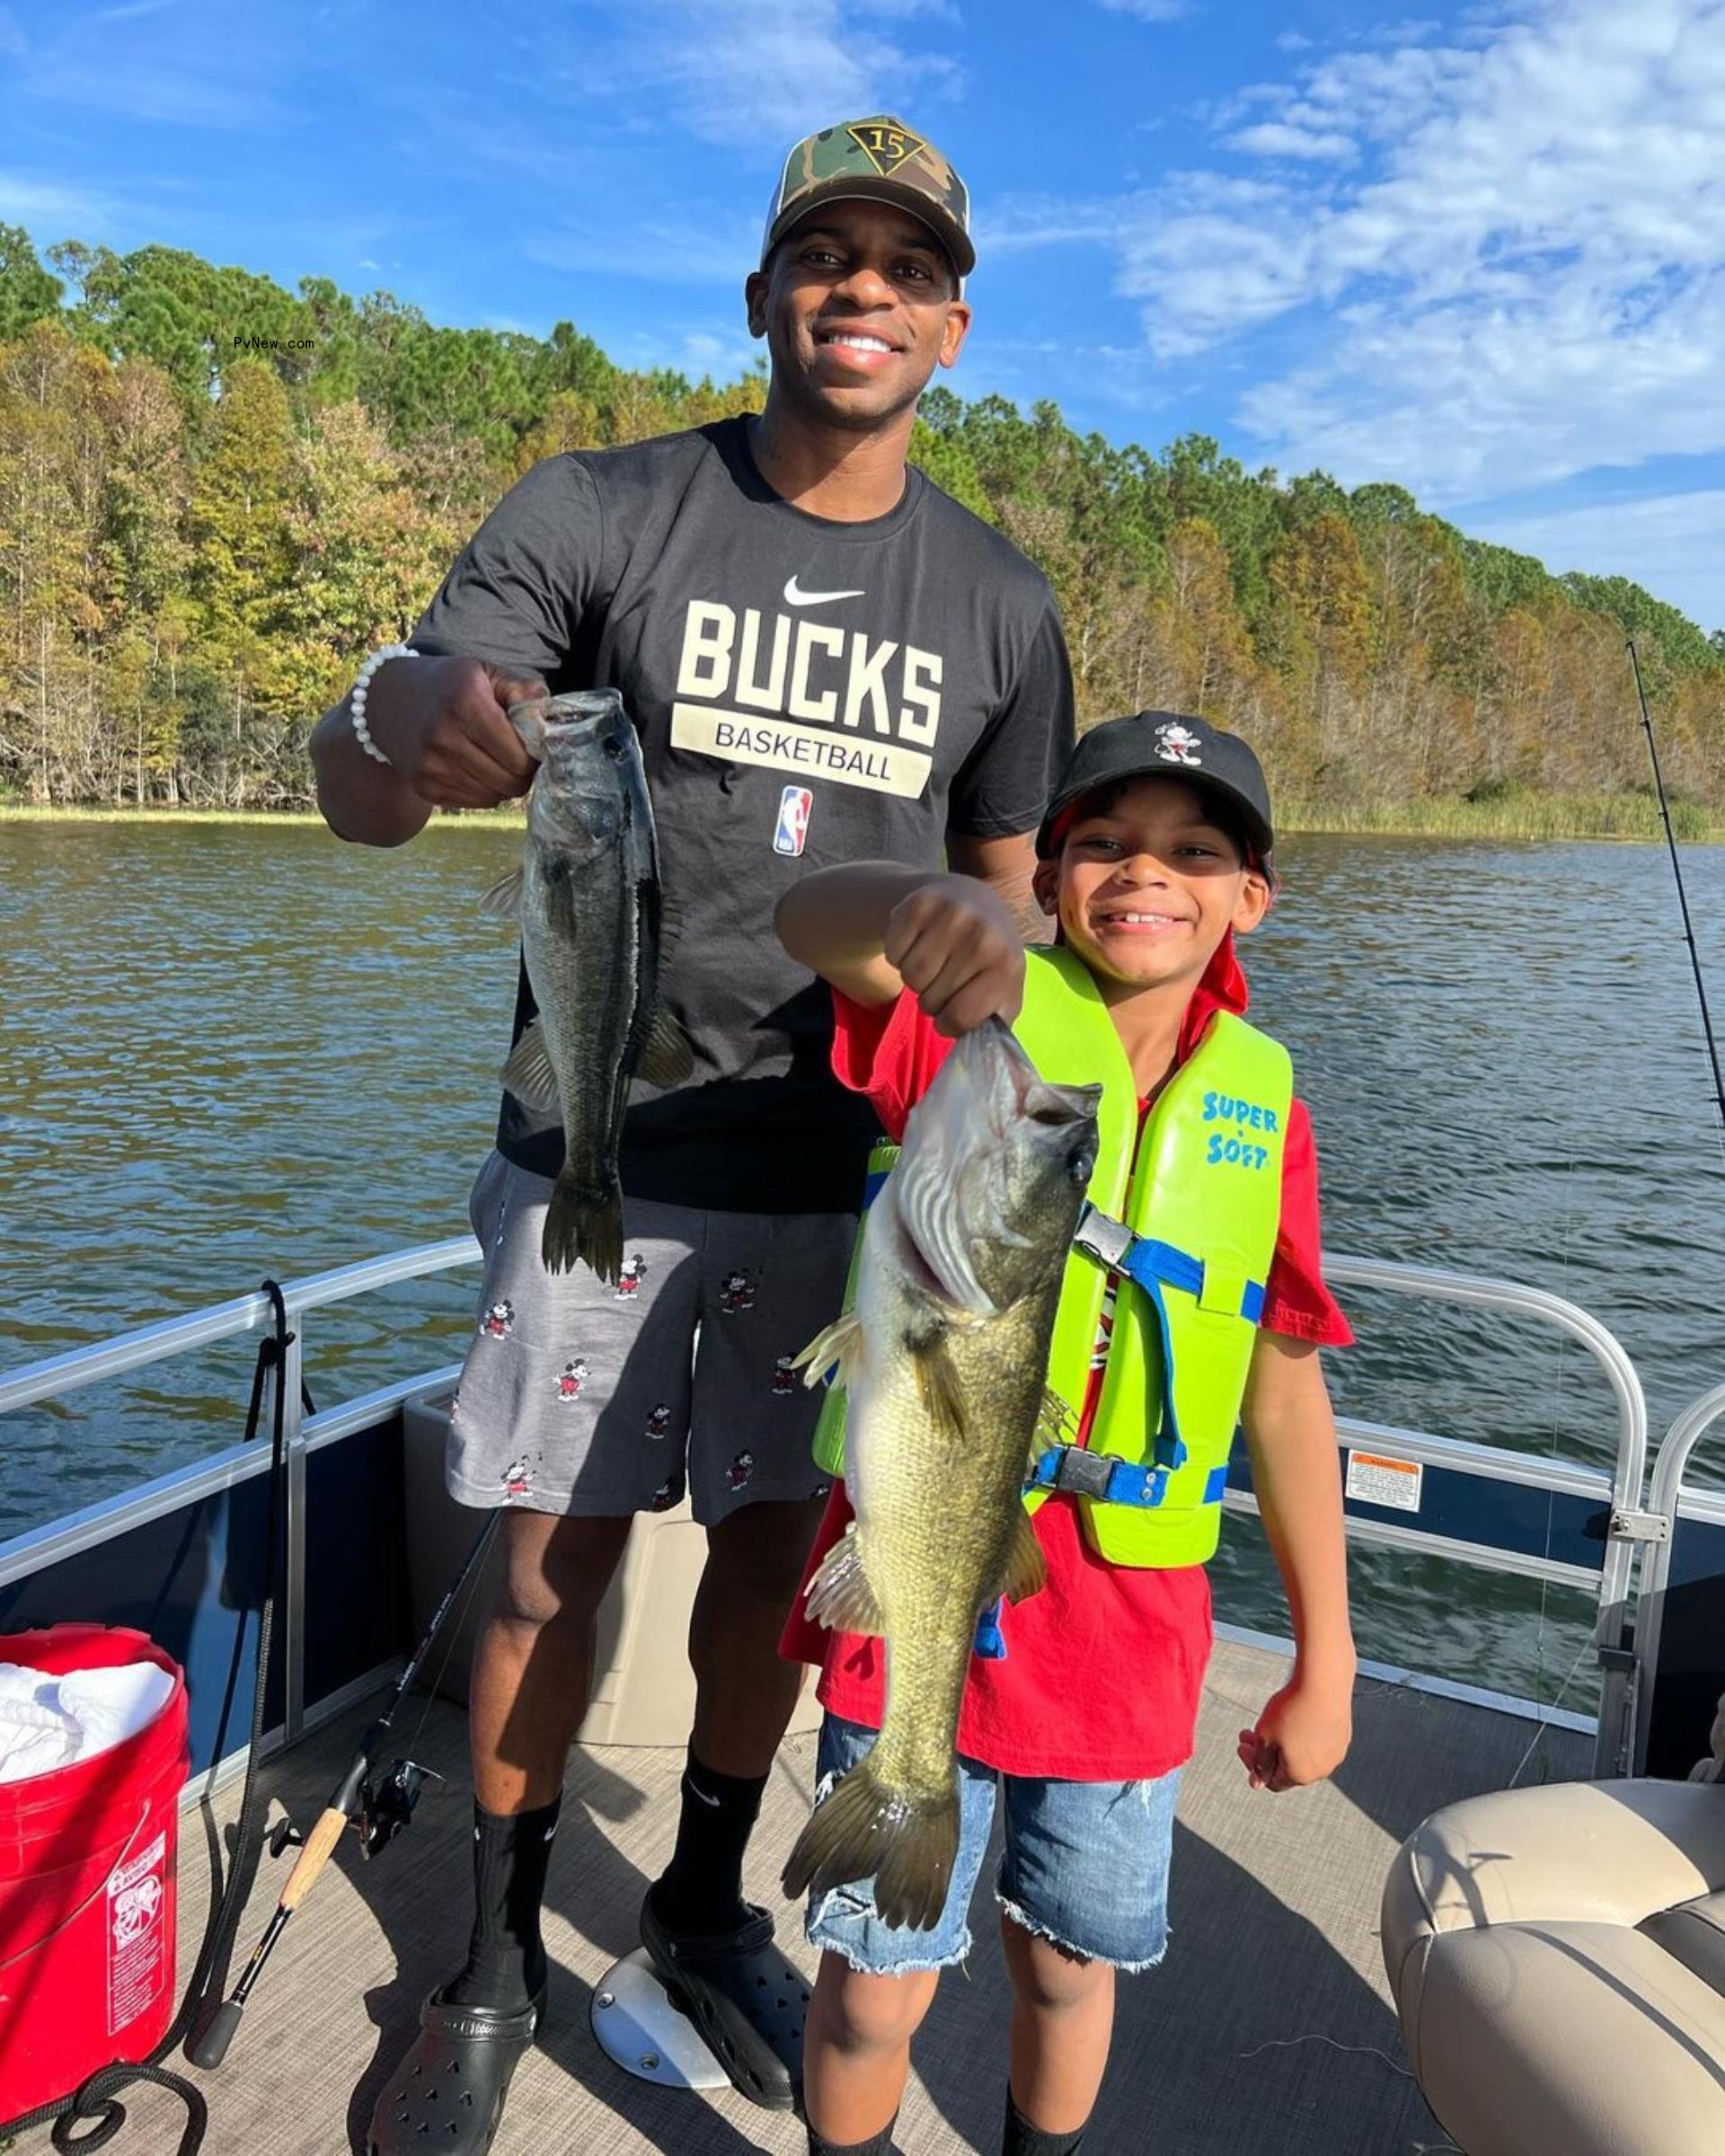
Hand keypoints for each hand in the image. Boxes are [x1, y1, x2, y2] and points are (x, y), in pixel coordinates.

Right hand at [364, 656, 544, 808]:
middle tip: (519, 756)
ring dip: (504, 783)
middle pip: (511, 781)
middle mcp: (444, 737)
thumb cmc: (447, 684)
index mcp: (465, 704)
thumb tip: (547, 715)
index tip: (533, 745)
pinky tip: (476, 768)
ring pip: (495, 796)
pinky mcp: (424, 787)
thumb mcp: (483, 673)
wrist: (386, 701)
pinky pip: (475, 802)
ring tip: (497, 760)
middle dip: (523, 772)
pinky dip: (485, 790)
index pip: (520, 756)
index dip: (535, 755)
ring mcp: (431, 766)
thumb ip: (520, 690)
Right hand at [884, 875, 1024, 1036]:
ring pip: (910, 978)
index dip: (948, 1023)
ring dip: (914, 979)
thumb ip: (996, 1023)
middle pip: (930, 1000)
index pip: (959, 1018)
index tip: (952, 1012)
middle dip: (931, 999)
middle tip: (944, 978)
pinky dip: (898, 955)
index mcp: (1006, 965)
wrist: (971, 900)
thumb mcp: (1003, 990)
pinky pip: (893, 953)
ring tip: (933, 962)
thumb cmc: (987, 958)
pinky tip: (918, 942)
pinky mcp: (920, 904)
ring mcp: (952, 916)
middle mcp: (982, 937)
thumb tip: (986, 1056)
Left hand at [1238, 1668, 1352, 1791]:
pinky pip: (1319, 1744)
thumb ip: (1260, 1763)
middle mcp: (1321, 1770)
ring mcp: (1334, 1755)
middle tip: (1250, 1733)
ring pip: (1304, 1756)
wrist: (1323, 1683)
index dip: (1253, 1765)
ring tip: (1272, 1723)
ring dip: (1285, 1744)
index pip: (1271, 1781)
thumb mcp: (1265, 1737)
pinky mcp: (1342, 1738)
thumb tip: (1257, 1784)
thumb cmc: (1291, 1709)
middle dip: (1266, 1752)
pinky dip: (1304, 1736)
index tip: (1243, 1745)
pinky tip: (1295, 1718)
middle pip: (1288, 1768)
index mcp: (1299, 1775)